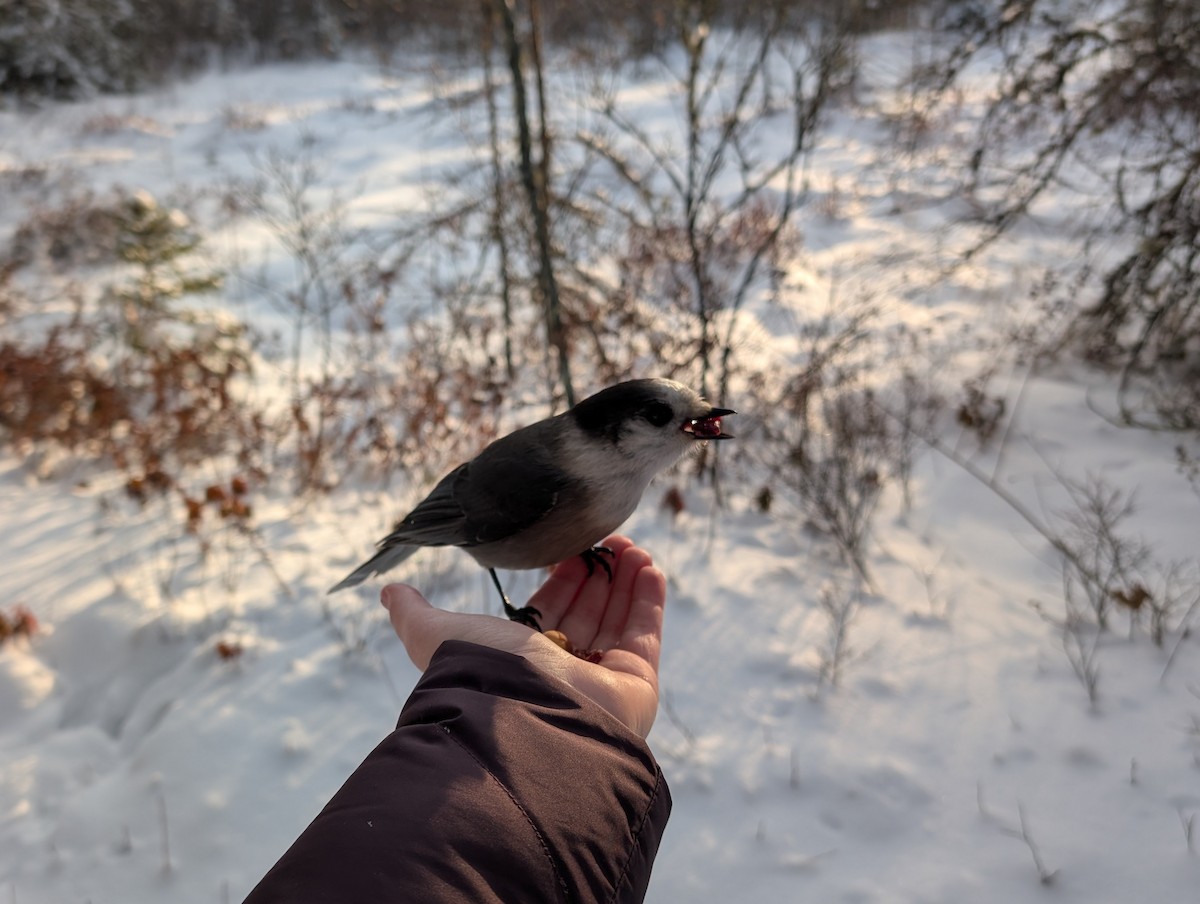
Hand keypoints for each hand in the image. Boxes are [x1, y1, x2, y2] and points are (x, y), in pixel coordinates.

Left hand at [381, 536, 665, 737]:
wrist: (529, 721)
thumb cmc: (482, 675)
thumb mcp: (440, 634)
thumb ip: (417, 614)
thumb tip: (388, 591)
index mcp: (522, 660)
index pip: (549, 611)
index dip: (561, 578)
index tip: (572, 548)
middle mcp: (562, 672)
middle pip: (586, 612)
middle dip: (598, 575)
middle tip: (609, 539)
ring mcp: (601, 678)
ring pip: (617, 618)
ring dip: (626, 579)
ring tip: (632, 545)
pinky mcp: (636, 682)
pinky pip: (644, 632)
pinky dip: (648, 599)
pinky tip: (648, 566)